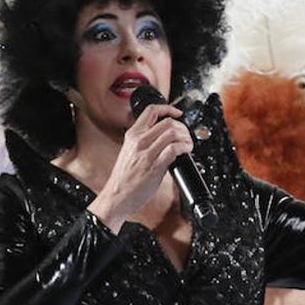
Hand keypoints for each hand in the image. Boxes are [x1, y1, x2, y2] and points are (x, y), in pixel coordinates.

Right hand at [87, 104, 192, 231]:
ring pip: (172, 133)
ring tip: (188, 144)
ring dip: (185, 137)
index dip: (168, 108)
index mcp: (132, 135)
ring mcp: (146, 153)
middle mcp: (139, 141)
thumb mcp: (129, 151)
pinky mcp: (154, 166)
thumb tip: (164, 137)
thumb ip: (144, 141)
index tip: (178, 113)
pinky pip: (173, 149)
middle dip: (182, 127)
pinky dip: (184, 148)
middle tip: (186, 135)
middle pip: (167, 121)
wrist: (116, 196)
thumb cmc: (123, 178)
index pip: (151, 110)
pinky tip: (185, 151)